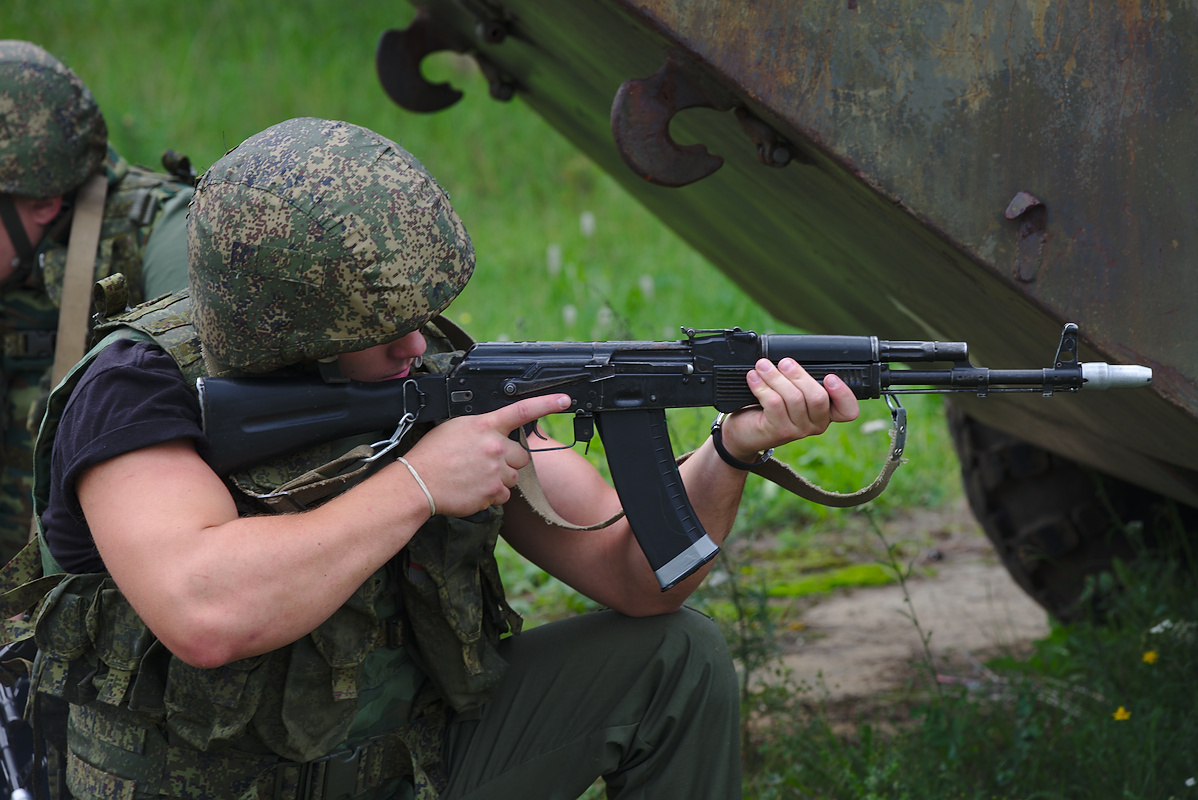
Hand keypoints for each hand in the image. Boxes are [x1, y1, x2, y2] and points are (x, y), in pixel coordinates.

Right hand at [400, 393, 571, 516]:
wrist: (417, 483)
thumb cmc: (432, 454)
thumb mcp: (455, 427)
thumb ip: (482, 428)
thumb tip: (496, 433)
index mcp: (485, 425)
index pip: (523, 410)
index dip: (547, 404)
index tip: (564, 400)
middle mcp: (495, 447)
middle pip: (522, 456)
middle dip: (509, 461)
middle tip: (486, 462)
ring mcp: (496, 471)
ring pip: (513, 477)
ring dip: (501, 479)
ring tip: (474, 476)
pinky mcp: (492, 493)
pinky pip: (503, 496)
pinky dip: (491, 495)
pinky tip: (472, 489)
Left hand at [718, 358, 859, 461]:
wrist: (742, 431)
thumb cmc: (767, 408)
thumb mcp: (789, 392)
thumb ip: (799, 380)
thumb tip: (791, 359)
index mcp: (825, 413)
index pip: (848, 410)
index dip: (844, 393)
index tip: (830, 377)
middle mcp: (816, 424)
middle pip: (818, 397)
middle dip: (798, 375)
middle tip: (783, 362)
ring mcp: (798, 431)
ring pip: (794, 398)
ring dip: (775, 377)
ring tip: (762, 366)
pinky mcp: (779, 431)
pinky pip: (775, 403)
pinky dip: (762, 386)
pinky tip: (753, 378)